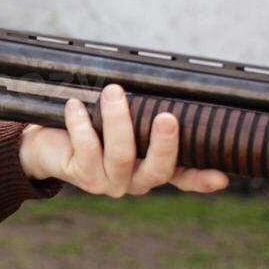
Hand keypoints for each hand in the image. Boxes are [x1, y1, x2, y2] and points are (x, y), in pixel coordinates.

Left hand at [18, 84, 230, 196]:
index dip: (202, 179)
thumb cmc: (93, 126)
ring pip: (120, 156)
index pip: (184, 176)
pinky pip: (87, 150)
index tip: (222, 177)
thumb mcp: (124, 120)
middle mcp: (135, 180)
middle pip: (157, 170)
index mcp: (152, 167)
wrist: (47, 143)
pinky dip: (82, 123)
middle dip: (164, 144)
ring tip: (113, 92)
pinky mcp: (83, 177)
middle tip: (167, 117)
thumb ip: (145, 114)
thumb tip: (169, 86)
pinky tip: (76, 105)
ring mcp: (110, 183)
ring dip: (117, 121)